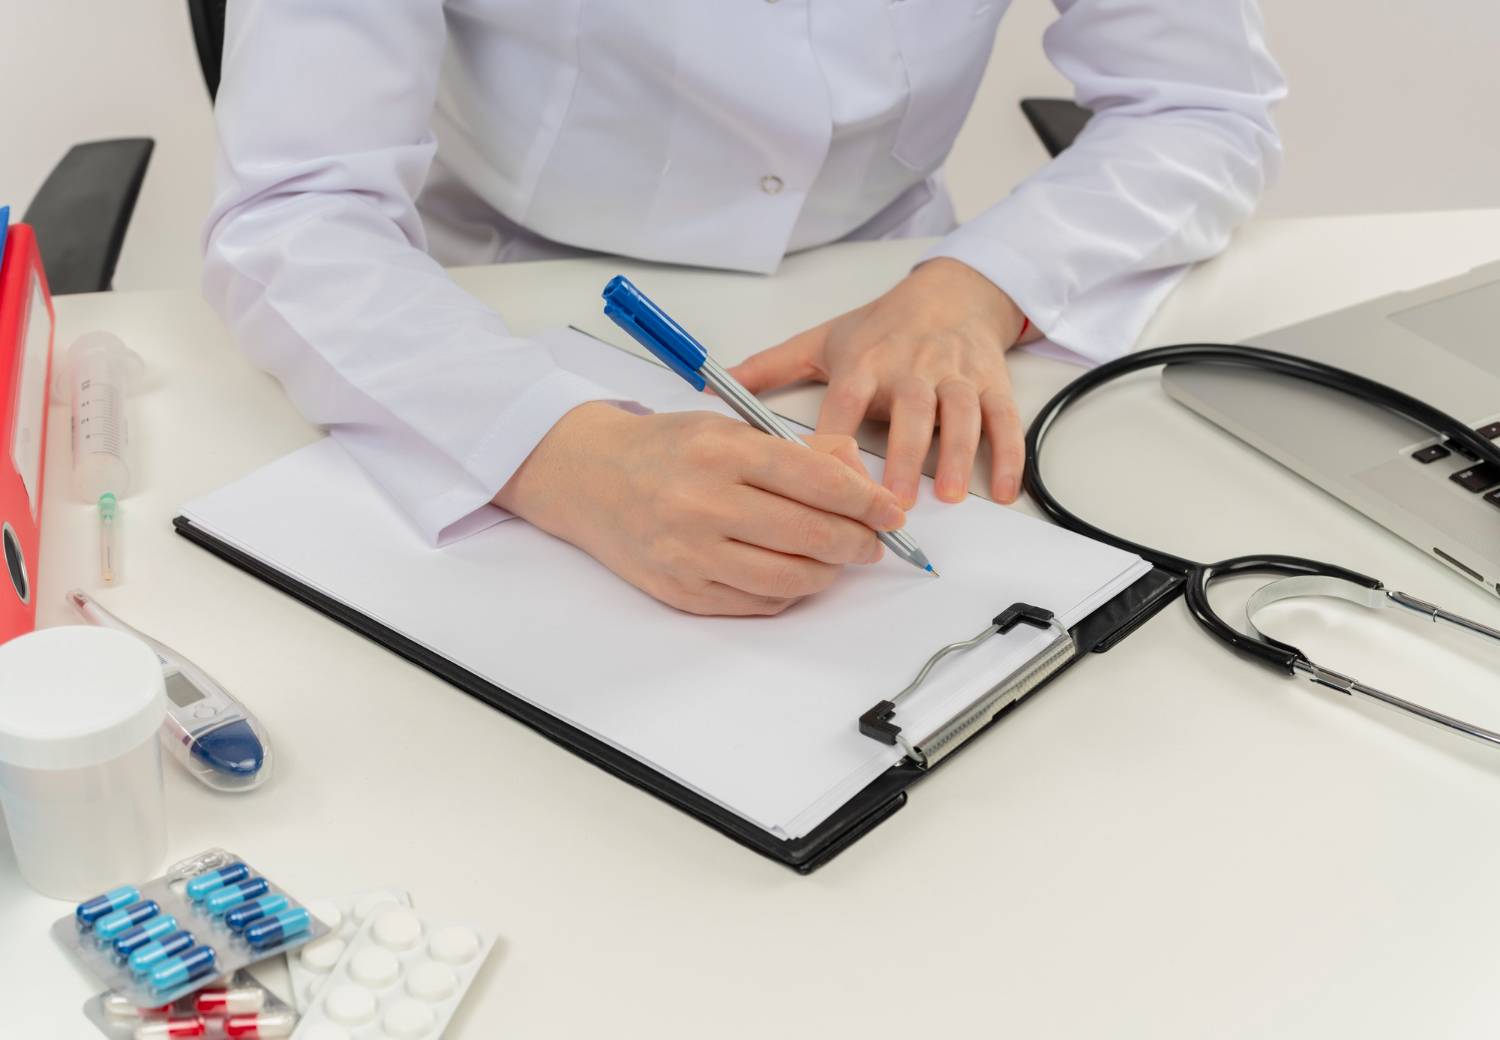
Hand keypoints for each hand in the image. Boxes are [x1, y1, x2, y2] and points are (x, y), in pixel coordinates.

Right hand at [494, 402, 907, 615]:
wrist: (588, 477)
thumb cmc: (665, 448)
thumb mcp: (729, 426)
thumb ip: (796, 449)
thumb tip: (860, 477)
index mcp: (722, 451)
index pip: (816, 480)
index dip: (866, 500)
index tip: (891, 511)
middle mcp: (704, 503)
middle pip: (810, 535)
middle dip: (857, 542)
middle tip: (872, 541)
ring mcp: (691, 552)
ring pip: (789, 579)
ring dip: (828, 573)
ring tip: (836, 559)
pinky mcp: (682, 590)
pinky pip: (757, 603)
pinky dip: (788, 592)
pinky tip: (794, 574)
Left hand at [729, 257, 1029, 507]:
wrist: (951, 292)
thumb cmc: (882, 327)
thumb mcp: (823, 340)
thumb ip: (769, 367)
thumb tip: (712, 387)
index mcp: (866, 362)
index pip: (846, 400)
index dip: (837, 438)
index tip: (825, 481)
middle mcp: (912, 367)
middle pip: (910, 411)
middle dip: (903, 456)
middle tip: (893, 502)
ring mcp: (955, 376)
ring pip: (959, 415)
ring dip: (955, 456)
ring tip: (947, 495)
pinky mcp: (991, 383)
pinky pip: (1003, 420)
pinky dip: (1007, 455)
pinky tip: (1003, 490)